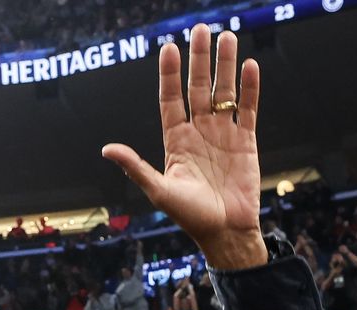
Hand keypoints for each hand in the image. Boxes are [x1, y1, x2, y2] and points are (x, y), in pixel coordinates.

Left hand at [101, 27, 265, 270]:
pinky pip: (247, 109)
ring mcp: (223, 135)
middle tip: (201, 29)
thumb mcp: (159, 191)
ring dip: (225, 66)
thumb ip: (136, 167)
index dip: (169, 75)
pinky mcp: (246, 142)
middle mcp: (199, 132)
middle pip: (198, 87)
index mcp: (176, 141)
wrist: (226, 233)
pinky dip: (250, 89)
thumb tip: (106, 149)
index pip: (171, 99)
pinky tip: (249, 66)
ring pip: (224, 92)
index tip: (169, 48)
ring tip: (226, 36)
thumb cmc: (190, 217)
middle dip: (199, 59)